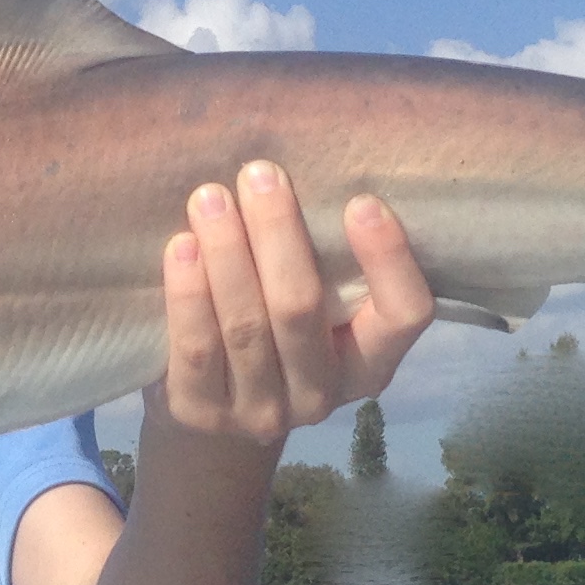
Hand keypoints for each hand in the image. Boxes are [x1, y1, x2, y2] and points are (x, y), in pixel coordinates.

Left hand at [154, 161, 433, 442]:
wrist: (211, 411)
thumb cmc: (276, 329)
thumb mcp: (318, 306)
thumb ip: (325, 261)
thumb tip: (307, 170)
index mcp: (369, 364)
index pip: (403, 316)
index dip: (389, 260)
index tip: (361, 201)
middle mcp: (321, 396)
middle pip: (302, 310)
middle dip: (278, 235)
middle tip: (259, 174)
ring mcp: (261, 411)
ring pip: (245, 327)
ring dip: (227, 254)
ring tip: (210, 198)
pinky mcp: (202, 414)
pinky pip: (195, 350)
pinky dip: (188, 294)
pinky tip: (181, 247)